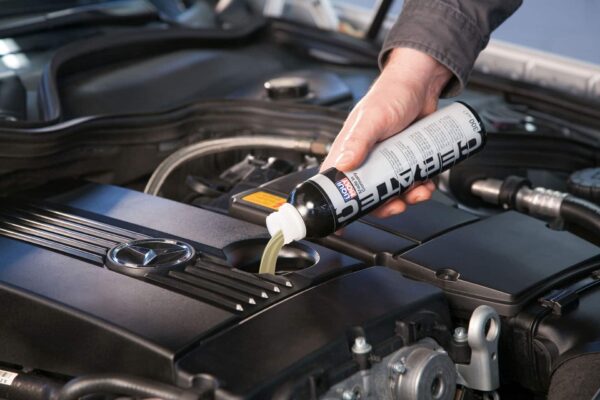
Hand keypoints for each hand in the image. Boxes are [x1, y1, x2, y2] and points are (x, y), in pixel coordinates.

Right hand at [321, 47, 451, 216]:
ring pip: (391, 192)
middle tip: (395, 204)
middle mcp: (365, 159)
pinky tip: (426, 183)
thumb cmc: (391, 93)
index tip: (342, 224)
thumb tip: (343, 166)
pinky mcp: (406, 160)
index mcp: (348, 151)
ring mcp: (387, 161)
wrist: (424, 83)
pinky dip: (420, 189)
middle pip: (367, 195)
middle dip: (383, 205)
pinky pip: (410, 183)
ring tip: (418, 191)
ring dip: (406, 198)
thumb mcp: (372, 119)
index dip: (337, 205)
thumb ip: (357, 141)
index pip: (335, 183)